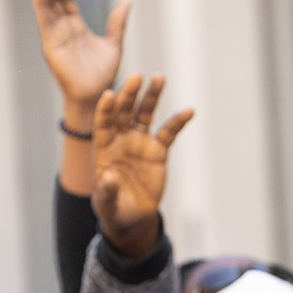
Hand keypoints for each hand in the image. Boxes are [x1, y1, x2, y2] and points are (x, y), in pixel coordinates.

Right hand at [31, 0, 129, 114]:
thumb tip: (127, 1)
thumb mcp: (114, 44)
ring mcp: (56, 37)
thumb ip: (117, 23)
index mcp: (76, 26)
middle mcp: (63, 29)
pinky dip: (40, 7)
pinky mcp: (51, 47)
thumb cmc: (103, 75)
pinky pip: (44, 24)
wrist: (97, 98)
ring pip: (47, 8)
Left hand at [91, 74, 193, 256]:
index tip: (110, 95)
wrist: (132, 215)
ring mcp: (140, 142)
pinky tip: (188, 111)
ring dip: (152, 96)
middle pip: (125, 111)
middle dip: (130, 94)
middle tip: (137, 77)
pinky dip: (178, 121)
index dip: (106, 109)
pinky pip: (169, 132)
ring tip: (160, 78)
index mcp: (103, 147)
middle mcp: (121, 138)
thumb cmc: (113, 206)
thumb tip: (108, 178)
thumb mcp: (106, 203)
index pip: (103, 123)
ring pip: (146, 114)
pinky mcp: (158, 150)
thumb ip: (106, 190)